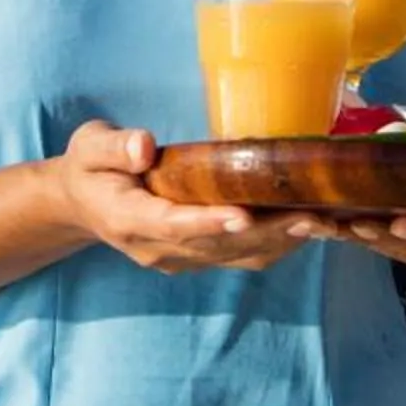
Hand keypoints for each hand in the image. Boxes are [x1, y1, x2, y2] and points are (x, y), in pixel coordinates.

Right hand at [51, 119, 312, 274]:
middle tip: (312, 216)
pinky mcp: (196, 258)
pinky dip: (276, 243)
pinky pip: (240, 257)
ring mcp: (178, 259)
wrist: (82, 205)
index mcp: (128, 220)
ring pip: (236, 256)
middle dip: (265, 232)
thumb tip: (143, 146)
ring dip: (280, 241)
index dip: (208, 222)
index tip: (243, 216)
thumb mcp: (88, 146)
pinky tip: (307, 225)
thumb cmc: (89, 167)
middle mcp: (157, 248)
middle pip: (217, 246)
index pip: (172, 225)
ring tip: (324, 221)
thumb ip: (114, 146)